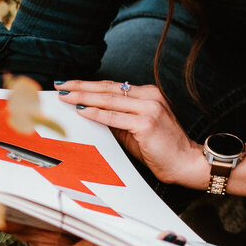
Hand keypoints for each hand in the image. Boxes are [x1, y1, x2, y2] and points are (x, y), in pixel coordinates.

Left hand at [56, 79, 207, 189]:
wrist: (184, 162)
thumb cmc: (160, 148)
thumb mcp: (135, 128)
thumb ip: (117, 118)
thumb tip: (89, 113)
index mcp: (148, 94)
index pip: (112, 86)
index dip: (89, 84)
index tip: (70, 84)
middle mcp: (149, 96)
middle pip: (108, 89)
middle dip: (81, 86)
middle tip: (61, 85)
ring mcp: (149, 108)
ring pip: (109, 100)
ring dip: (84, 97)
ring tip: (65, 96)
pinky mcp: (146, 123)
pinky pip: (114, 117)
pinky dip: (96, 114)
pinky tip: (81, 110)